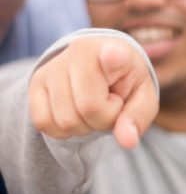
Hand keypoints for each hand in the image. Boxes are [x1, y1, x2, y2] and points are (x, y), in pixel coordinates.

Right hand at [28, 37, 158, 148]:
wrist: (102, 67)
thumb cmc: (126, 84)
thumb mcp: (142, 99)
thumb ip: (136, 118)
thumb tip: (127, 142)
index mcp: (117, 51)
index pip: (113, 55)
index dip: (114, 57)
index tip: (115, 54)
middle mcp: (80, 52)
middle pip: (89, 108)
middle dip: (104, 120)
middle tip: (110, 104)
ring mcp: (54, 66)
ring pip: (66, 120)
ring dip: (84, 127)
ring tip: (93, 107)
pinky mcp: (35, 82)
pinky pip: (44, 123)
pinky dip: (63, 130)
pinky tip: (75, 113)